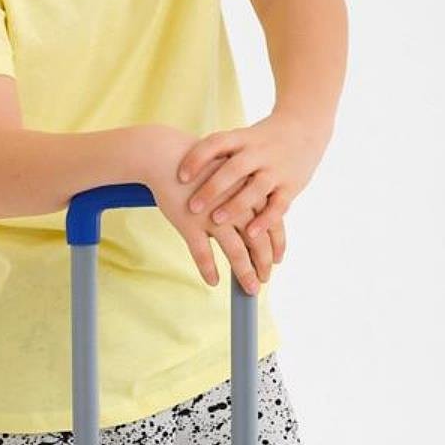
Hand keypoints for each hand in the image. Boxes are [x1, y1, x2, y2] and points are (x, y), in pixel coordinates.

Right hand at [139, 128, 262, 292]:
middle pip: (257, 241)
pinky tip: (213, 282)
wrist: (166, 155)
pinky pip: (202, 253)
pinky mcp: (189, 224)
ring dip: (245, 274)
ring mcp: (212, 217)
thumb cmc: (199, 167)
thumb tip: (255, 217)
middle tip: (264, 280)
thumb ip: (243, 194)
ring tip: (250, 289)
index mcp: (248, 192)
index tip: (277, 260)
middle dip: (263, 264)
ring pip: (236, 251)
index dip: (276, 244)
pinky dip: (209, 269)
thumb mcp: (229, 174)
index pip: (272, 223)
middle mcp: (235, 206)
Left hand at [176, 114, 330, 258]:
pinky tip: (251, 235)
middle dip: (212, 188)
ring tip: (216, 221)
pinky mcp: (292, 185)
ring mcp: (276, 169)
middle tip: (192, 207)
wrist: (305, 127)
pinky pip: (278, 205)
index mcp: (242, 138)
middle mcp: (259, 152)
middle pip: (234, 169)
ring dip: (235, 205)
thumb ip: (217, 155)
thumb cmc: (260, 140)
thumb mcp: (240, 138)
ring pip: (255, 189)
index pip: (216, 144)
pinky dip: (265, 220)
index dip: (197, 158)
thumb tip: (177, 168)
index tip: (180, 176)